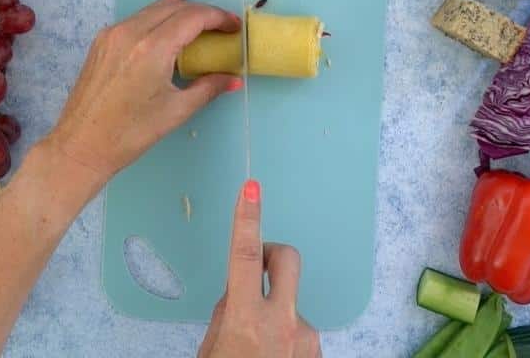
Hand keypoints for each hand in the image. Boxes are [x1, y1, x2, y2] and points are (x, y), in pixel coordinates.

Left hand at [44, 0, 241, 183]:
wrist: (81, 144)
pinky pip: (134, 20)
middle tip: (223, 25)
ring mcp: (111, 34)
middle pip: (173, 8)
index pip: (192, 17)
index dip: (218, 17)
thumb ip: (208, 88)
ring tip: (200, 14)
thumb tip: (234, 79)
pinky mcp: (100, 42)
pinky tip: (166, 18)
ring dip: (178, 9)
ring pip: (151, 10)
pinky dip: (155, 16)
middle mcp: (129, 32)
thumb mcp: (176, 111)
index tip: (235, 27)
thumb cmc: (131, 133)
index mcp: (151, 48)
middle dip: (202, 12)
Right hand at [199, 181, 319, 357]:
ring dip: (276, 313)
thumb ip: (227, 314)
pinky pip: (300, 331)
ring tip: (257, 348)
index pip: (246, 256)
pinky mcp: (319, 354)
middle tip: (259, 268)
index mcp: (247, 319)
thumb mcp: (211, 349)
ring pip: (292, 303)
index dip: (247, 218)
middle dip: (274, 253)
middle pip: (288, 260)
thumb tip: (239, 292)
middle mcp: (284, 323)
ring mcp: (307, 340)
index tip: (251, 188)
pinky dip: (286, 339)